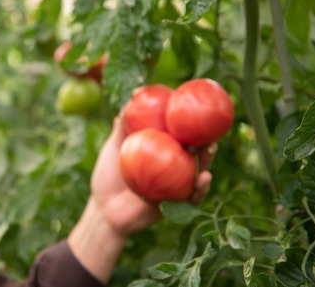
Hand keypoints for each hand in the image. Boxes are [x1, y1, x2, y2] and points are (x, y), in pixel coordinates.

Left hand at [90, 115, 213, 236]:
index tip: (188, 103)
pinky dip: (201, 187)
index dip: (183, 118)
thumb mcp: (112, 150)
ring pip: (197, 168)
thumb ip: (120, 130)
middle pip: (192, 147)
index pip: (174, 131)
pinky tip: (204, 178)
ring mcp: (175, 182)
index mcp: (158, 149)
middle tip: (207, 125)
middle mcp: (170, 163)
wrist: (104, 210)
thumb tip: (126, 105)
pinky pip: (193, 195)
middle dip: (204, 136)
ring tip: (210, 148)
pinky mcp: (177, 202)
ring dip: (207, 159)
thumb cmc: (107, 177)